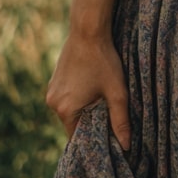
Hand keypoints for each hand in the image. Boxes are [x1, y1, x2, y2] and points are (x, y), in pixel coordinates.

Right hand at [45, 30, 131, 151]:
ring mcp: (51, 90)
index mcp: (65, 110)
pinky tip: (93, 86)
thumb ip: (120, 121)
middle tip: (108, 115)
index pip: (77, 137)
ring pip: (70, 109)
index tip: (107, 136)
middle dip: (90, 122)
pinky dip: (79, 97)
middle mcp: (53, 102)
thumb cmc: (104, 60)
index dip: (93, 138)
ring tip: (101, 98)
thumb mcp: (116, 93)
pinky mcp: (54, 80)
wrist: (88, 30)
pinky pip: (67, 97)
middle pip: (73, 123)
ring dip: (85, 108)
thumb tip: (126, 147)